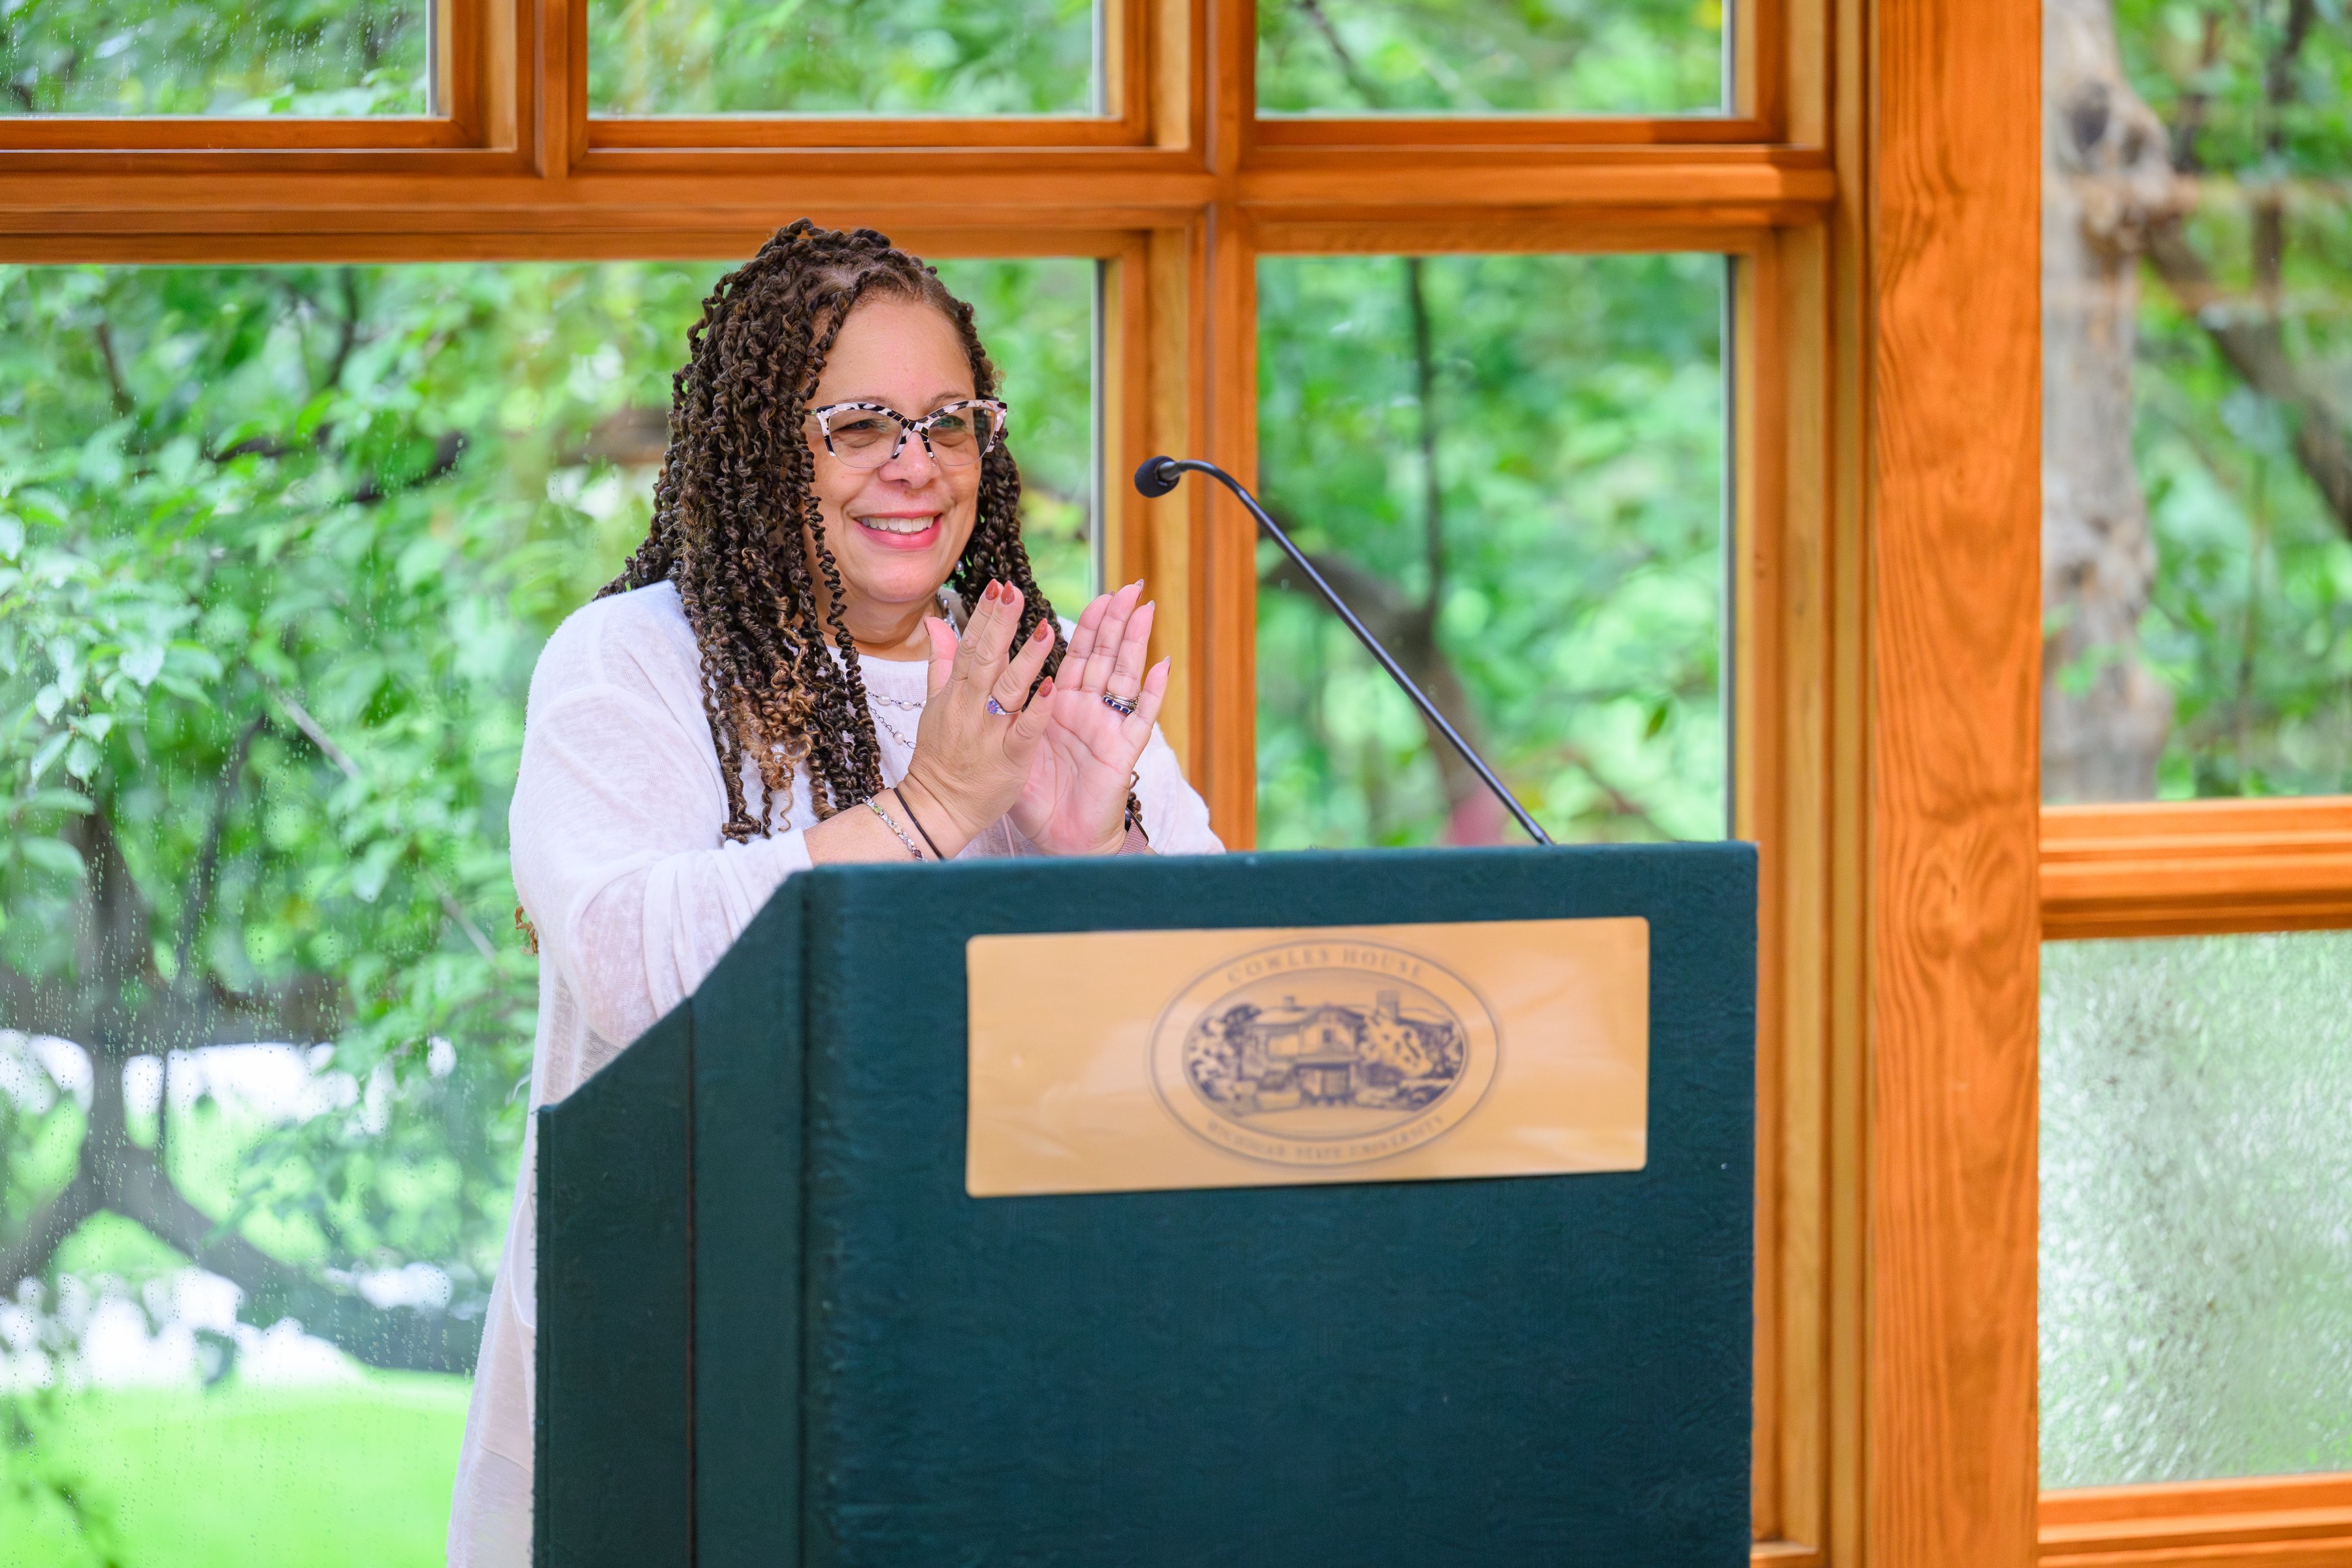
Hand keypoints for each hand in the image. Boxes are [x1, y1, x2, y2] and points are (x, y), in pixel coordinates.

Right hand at [897, 580, 1056, 853]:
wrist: (937, 808)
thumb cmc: (940, 757)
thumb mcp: (934, 706)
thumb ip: (940, 663)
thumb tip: (934, 622)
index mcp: (956, 693)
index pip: (971, 646)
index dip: (985, 615)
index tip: (998, 585)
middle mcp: (970, 707)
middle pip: (986, 659)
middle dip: (1001, 624)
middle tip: (1015, 592)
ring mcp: (989, 732)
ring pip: (1008, 689)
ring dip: (1026, 658)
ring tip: (1046, 628)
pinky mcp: (1009, 758)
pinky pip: (1025, 729)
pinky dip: (1037, 707)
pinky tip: (1052, 685)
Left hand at [1010, 580, 1170, 855]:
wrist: (1054, 837)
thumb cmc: (1031, 791)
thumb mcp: (1004, 736)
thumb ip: (985, 691)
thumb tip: (956, 654)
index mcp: (1061, 703)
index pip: (1075, 654)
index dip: (1085, 623)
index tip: (1097, 593)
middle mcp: (1087, 709)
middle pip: (1104, 656)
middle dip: (1116, 621)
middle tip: (1127, 586)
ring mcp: (1107, 727)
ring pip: (1124, 676)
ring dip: (1136, 643)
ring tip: (1144, 610)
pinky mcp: (1120, 751)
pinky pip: (1140, 718)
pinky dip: (1152, 693)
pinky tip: (1162, 666)